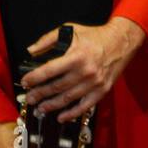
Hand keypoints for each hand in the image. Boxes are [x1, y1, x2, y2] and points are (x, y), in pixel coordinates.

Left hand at [20, 17, 145, 122]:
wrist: (121, 41)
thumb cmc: (95, 36)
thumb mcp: (71, 30)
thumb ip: (48, 39)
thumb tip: (30, 51)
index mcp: (76, 56)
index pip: (49, 70)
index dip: (34, 78)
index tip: (25, 82)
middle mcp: (85, 71)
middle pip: (57, 87)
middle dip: (40, 94)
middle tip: (30, 98)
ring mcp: (95, 82)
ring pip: (68, 98)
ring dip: (52, 105)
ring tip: (40, 108)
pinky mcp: (102, 89)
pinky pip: (85, 105)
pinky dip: (72, 113)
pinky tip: (61, 117)